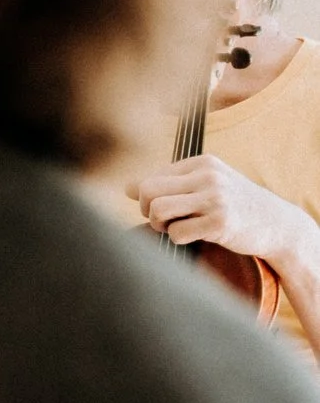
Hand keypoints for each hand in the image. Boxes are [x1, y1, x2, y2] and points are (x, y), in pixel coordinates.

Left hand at [131, 155, 319, 264]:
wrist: (277, 223)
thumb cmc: (233, 204)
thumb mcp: (205, 185)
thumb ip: (169, 183)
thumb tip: (126, 187)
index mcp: (201, 163)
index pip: (148, 178)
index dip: (146, 199)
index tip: (164, 208)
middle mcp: (208, 176)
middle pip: (147, 192)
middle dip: (147, 211)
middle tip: (163, 221)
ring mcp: (215, 198)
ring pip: (157, 210)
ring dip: (160, 225)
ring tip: (177, 227)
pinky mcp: (220, 222)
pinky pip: (176, 234)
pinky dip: (179, 240)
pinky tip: (197, 236)